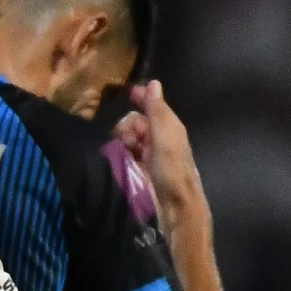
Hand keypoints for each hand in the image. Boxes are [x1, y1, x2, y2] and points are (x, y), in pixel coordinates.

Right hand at [113, 80, 200, 204]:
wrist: (172, 207)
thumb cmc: (173, 170)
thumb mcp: (166, 136)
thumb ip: (157, 110)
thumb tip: (153, 83)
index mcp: (168, 128)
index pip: (151, 106)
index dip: (139, 98)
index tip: (126, 93)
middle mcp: (156, 139)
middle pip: (133, 121)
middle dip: (128, 125)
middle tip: (130, 139)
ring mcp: (144, 155)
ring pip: (124, 136)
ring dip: (121, 139)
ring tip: (126, 152)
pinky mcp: (132, 168)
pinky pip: (119, 152)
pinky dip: (117, 152)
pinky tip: (119, 159)